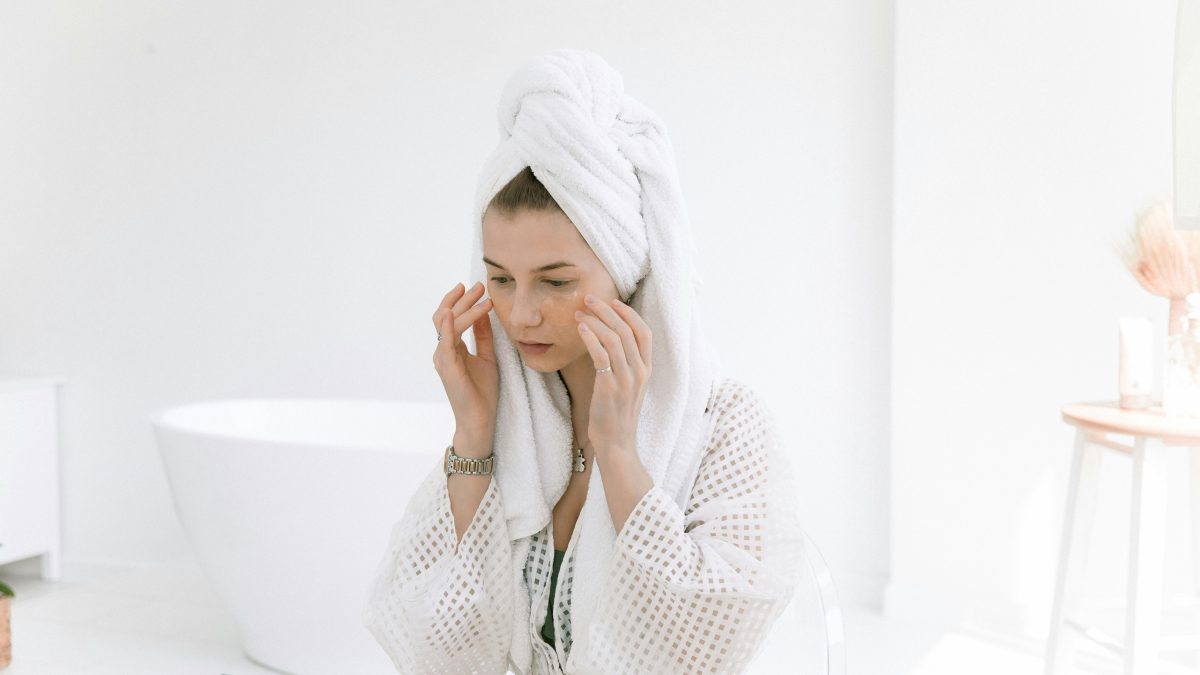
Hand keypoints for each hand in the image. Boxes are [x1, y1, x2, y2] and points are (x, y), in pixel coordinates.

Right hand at [432, 282, 498, 445]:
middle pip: (445, 316)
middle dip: (462, 298)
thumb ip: (483, 336)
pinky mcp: (447, 368)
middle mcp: (443, 351)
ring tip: (479, 294)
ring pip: (446, 324)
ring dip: (462, 307)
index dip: (460, 301)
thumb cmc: (482, 392)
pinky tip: (451, 313)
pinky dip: (447, 326)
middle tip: (479, 285)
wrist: (480, 419)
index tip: (476, 287)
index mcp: (451, 348)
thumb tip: (485, 313)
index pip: (450, 318)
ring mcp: (443, 359)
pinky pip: (444, 343)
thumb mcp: (487, 357)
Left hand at [574, 294, 652, 453]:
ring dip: (595, 321)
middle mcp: (640, 372)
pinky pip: (601, 355)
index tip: (613, 302)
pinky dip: (590, 338)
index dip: (629, 314)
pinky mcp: (610, 387)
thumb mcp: (627, 387)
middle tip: (589, 299)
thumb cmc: (616, 415)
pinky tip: (580, 329)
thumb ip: (623, 365)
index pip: (644, 332)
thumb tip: (606, 341)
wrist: (617, 444)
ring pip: (614, 338)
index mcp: (646, 370)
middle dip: (607, 310)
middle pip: (627, 330)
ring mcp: (627, 379)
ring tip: (579, 313)